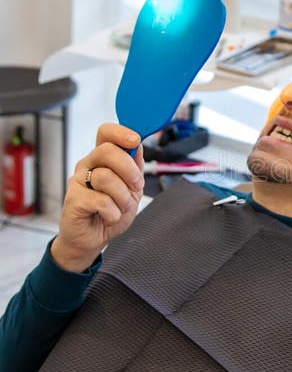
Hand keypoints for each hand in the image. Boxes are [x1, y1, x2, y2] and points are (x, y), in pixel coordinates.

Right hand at [50, 124, 144, 272]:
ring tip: (119, 207)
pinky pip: (101, 201)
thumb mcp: (131, 189)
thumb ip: (135, 167)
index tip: (135, 140)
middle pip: (107, 151)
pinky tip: (108, 216)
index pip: (106, 133)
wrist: (93, 239)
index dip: (121, 132)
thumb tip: (137, 145)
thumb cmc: (110, 212)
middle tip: (135, 186)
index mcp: (102, 158)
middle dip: (129, 170)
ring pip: (106, 177)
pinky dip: (112, 213)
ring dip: (122, 197)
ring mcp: (78, 181)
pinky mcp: (73, 199)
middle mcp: (88, 165)